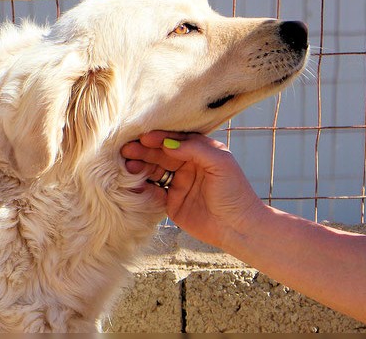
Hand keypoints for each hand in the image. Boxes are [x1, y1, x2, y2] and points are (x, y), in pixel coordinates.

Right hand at [121, 131, 263, 247]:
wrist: (238, 227)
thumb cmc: (234, 192)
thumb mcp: (220, 163)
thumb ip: (195, 149)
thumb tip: (168, 144)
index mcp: (200, 152)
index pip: (175, 140)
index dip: (159, 138)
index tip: (144, 138)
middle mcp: (187, 165)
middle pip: (161, 154)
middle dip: (144, 151)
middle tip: (127, 150)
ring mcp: (178, 184)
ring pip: (154, 171)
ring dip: (140, 167)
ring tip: (126, 165)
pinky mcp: (171, 203)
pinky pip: (153, 191)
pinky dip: (141, 186)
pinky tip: (132, 182)